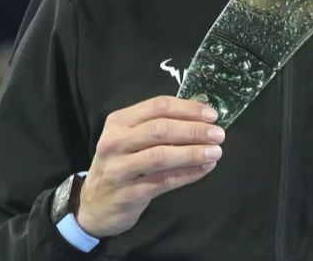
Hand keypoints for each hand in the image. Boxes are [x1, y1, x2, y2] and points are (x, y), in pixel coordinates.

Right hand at [76, 96, 224, 237]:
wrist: (94, 205)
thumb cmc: (121, 164)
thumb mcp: (131, 138)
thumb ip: (160, 125)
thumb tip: (201, 115)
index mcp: (119, 121)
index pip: (158, 106)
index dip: (188, 109)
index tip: (212, 115)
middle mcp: (115, 142)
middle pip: (160, 129)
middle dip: (194, 130)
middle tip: (219, 134)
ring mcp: (118, 169)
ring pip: (161, 156)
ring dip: (193, 152)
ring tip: (216, 152)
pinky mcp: (127, 194)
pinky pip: (163, 181)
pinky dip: (188, 174)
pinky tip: (204, 169)